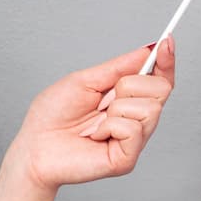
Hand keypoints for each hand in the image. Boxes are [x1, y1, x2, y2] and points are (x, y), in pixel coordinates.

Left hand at [6, 36, 175, 195]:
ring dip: (116, 107)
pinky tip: (95, 136)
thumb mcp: (85, 80)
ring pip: (150, 108)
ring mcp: (133, 140)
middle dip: (130, 84)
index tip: (167, 41)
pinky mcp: (126, 159)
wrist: (33, 146)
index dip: (166, 60)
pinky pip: (133, 129)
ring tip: (95, 121)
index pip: (159, 79)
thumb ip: (119, 67)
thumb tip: (149, 49)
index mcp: (127, 99)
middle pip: (161, 89)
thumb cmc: (52, 115)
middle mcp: (135, 119)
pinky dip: (109, 126)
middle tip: (103, 99)